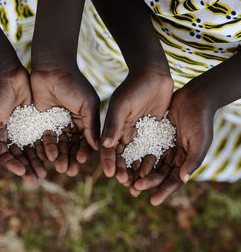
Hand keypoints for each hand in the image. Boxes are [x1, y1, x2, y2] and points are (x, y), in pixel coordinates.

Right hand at [0, 67, 45, 186]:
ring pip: (32, 148)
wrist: (7, 72)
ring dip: (38, 160)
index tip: (23, 174)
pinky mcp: (35, 119)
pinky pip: (41, 135)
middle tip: (37, 180)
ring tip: (47, 171)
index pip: (5, 156)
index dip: (13, 166)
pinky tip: (54, 155)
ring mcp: (23, 127)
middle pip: (20, 155)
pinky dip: (46, 145)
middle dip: (28, 167)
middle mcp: (9, 134)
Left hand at [30, 67, 99, 175]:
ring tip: (58, 166)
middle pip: (72, 146)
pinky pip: (44, 138)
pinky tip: (46, 156)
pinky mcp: (42, 121)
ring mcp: (57, 123)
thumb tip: (98, 147)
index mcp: (85, 120)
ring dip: (59, 156)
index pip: (86, 141)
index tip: (82, 162)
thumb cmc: (73, 84)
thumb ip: (91, 125)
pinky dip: (46, 147)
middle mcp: (72, 123)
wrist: (50, 68)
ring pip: (59, 144)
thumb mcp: (87, 104)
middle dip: (71, 158)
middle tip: (69, 170)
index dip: (84, 152)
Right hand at [101, 66, 172, 185]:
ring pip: (135, 155)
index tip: (111, 175)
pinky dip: (150, 160)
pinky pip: (150, 149)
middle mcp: (123, 131)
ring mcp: (138, 132)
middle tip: (127, 184)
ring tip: (140, 183)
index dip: (108, 162)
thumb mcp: (122, 105)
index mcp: (112, 126)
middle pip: (121, 156)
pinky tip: (155, 172)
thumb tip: (104, 146)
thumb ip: (113, 125)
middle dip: (122, 170)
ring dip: (136, 169)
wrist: (154, 74)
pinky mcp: (152, 130)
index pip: (108, 149)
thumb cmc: (135, 86)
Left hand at [132, 88, 214, 204]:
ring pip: (147, 162)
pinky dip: (134, 155)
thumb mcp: (199, 141)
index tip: (152, 201)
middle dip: (146, 183)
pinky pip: (141, 147)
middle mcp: (173, 156)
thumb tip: (182, 179)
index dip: (163, 191)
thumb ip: (192, 160)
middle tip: (133, 190)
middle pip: (157, 174)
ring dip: (137, 172)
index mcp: (185, 161)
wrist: (194, 98)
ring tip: (125, 179)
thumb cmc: (200, 120)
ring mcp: (162, 146)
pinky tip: (124, 161)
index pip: (172, 180)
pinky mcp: (152, 135)